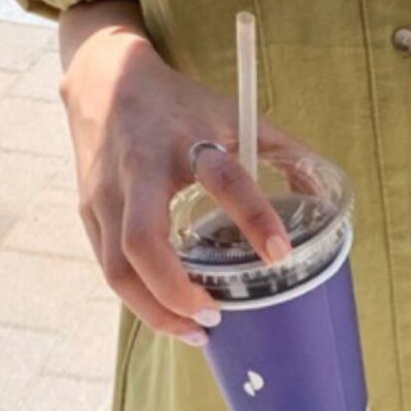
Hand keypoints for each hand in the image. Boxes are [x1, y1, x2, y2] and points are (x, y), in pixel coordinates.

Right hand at [57, 1, 311, 346]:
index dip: (254, 217)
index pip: (223, 179)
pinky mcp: (88, 212)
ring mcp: (106, 194)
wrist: (102, 79)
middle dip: (177, 292)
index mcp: (187, 140)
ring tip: (195, 331)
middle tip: (216, 314)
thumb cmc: (178, 103)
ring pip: (117, 268)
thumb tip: (321, 194)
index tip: (281, 254)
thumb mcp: (233, 113)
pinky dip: (138, 298)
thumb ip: (281, 150)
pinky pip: (108, 267)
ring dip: (154, 310)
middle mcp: (140, 168)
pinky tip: (167, 312)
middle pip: (142, 243)